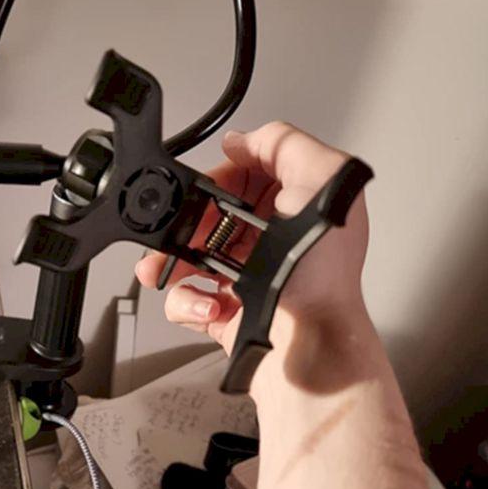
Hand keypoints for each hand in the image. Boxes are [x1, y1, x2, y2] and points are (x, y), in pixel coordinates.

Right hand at [134, 122, 369, 356]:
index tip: (208, 189)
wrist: (307, 347)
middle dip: (186, 221)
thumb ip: (283, 143)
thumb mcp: (321, 179)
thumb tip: (241, 142)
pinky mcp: (227, 310)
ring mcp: (248, 276)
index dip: (222, 177)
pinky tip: (206, 302)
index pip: (247, 173)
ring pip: (189, 254)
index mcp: (298, 205)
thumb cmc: (322, 277)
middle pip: (210, 213)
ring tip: (166, 268)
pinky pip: (186, 297)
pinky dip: (186, 300)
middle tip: (182, 231)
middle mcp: (275, 240)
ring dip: (169, 260)